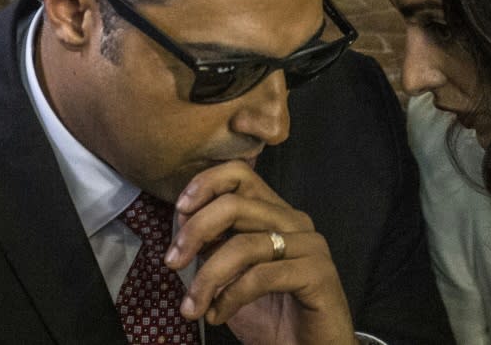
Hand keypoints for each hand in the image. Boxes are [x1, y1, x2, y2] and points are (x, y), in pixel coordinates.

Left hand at [164, 161, 358, 344]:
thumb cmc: (272, 315)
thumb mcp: (231, 276)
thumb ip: (213, 247)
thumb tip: (181, 225)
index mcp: (275, 213)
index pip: (240, 174)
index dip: (205, 184)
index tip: (179, 211)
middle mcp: (295, 221)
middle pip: (235, 203)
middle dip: (195, 231)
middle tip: (172, 262)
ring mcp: (310, 245)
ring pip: (245, 244)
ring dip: (208, 277)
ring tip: (192, 307)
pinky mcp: (318, 273)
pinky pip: (263, 276)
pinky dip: (232, 297)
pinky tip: (219, 316)